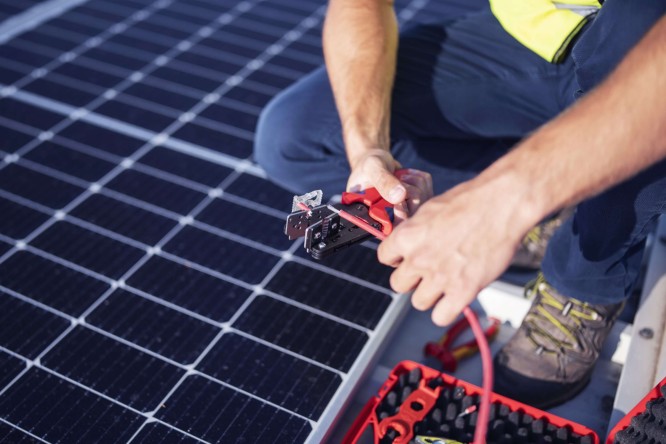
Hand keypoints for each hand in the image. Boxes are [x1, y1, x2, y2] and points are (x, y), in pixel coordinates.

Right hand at [347, 149, 432, 222]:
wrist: (376, 162)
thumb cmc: (368, 167)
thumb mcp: (372, 170)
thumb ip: (383, 182)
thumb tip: (400, 196)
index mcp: (373, 217)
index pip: (391, 229)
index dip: (400, 218)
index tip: (400, 202)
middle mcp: (390, 219)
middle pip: (412, 217)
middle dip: (410, 193)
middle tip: (399, 179)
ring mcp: (407, 212)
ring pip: (423, 201)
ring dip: (415, 182)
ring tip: (400, 176)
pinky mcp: (418, 202)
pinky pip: (428, 190)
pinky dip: (420, 178)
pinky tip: (407, 176)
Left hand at [377, 176, 535, 324]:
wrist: (501, 204)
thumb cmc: (469, 201)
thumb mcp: (430, 209)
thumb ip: (414, 231)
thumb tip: (406, 244)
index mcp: (407, 236)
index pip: (384, 258)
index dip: (397, 258)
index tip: (408, 257)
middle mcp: (418, 259)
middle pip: (398, 284)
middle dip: (412, 278)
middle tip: (429, 270)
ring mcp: (440, 277)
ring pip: (418, 302)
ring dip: (429, 295)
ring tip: (445, 282)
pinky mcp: (463, 291)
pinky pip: (440, 316)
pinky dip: (446, 310)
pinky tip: (455, 297)